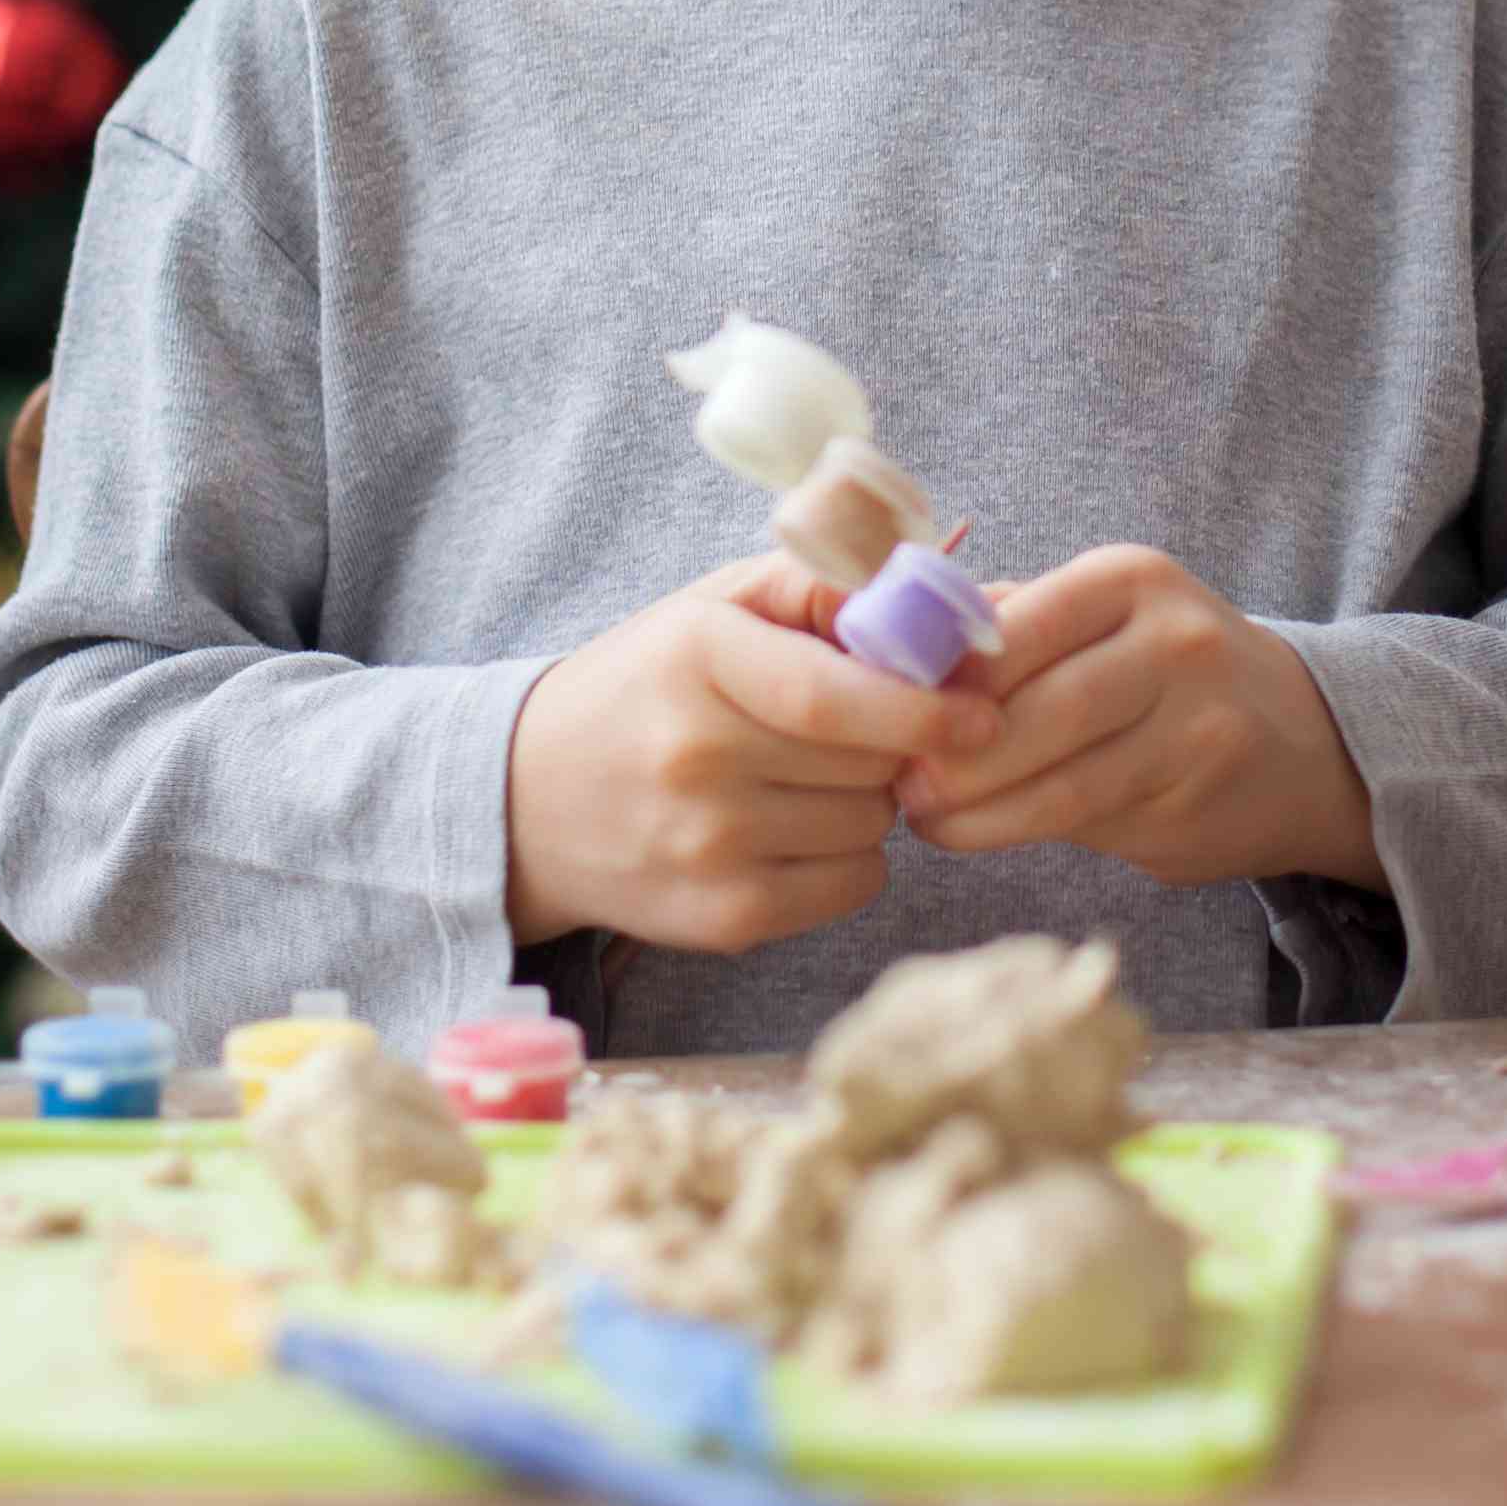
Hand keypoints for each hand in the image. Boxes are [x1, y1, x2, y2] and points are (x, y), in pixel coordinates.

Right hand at [503, 554, 999, 952]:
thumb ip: (825, 586)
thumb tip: (950, 595)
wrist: (526, 800)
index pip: (834, 697)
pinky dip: (849, 858)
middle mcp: (696, 758)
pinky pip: (851, 887)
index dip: (923, 708)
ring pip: (871, 826)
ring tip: (804, 778)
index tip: (981, 711)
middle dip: (894, 744)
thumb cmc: (648, 685)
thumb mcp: (716, 605)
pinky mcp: (721, 919)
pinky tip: (795, 829)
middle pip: (871, 762)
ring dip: (869, 801)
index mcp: (699, 660)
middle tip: (858, 729)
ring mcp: (706, 848)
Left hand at [895, 546, 1380, 892]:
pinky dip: (1018, 831)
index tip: (887, 711)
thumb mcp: (1100, 616)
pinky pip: (1089, 824)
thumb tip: (883, 641)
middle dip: (954, 755)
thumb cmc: (1162, 671)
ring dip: (977, 809)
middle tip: (899, 783)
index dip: (942, 677)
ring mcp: (1196, 726)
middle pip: (1040, 708)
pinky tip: (978, 831)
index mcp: (1131, 578)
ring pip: (1062, 780)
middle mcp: (1175, 643)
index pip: (1017, 625)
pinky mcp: (1197, 800)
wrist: (1303, 741)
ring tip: (927, 817)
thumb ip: (1007, 623)